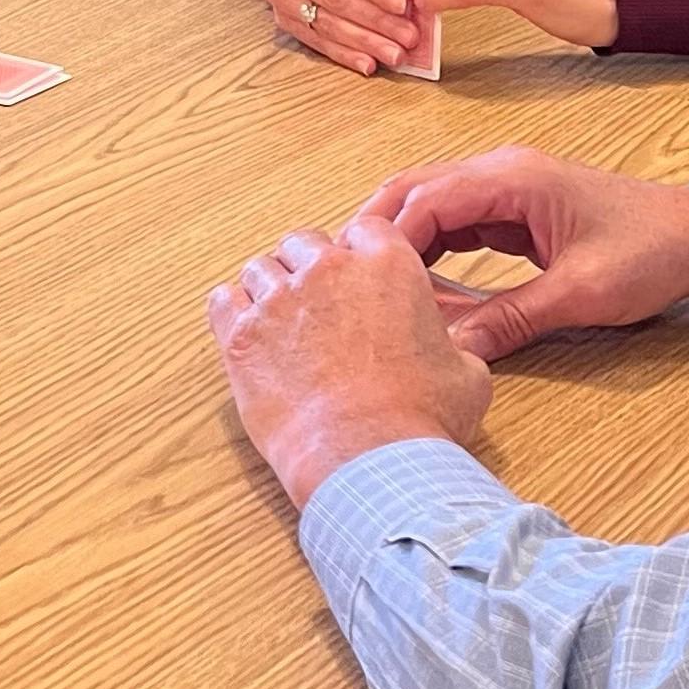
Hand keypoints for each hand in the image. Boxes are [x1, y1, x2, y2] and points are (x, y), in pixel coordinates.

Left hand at [206, 215, 490, 508]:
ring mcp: (280, 300)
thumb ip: (453, 346)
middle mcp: (329, 271)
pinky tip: (246, 334)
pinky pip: (223, 302)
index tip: (358, 278)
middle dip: (310, 267)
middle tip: (318, 304)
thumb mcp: (465, 374)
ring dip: (270, 291)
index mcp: (388, 266)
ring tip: (280, 325)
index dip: (360, 254)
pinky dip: (232, 313)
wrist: (367, 458)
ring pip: (261, 269)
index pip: (365, 230)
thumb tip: (455, 354)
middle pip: (305, 243)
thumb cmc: (418, 419)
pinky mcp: (242, 336)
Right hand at [356, 147, 688, 359]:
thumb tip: (454, 350)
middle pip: (414, 191)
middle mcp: (502, 173)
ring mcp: (507, 189)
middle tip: (342, 281)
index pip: (425, 201)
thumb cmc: (653, 251)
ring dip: (399, 242)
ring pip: (430, 205)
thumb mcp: (582, 293)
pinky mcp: (515, 211)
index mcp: (513, 178)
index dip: (386, 242)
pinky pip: (456, 224)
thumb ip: (512, 319)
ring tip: (369, 289)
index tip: (361, 285)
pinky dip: (429, 250)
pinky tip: (414, 287)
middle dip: (375, 232)